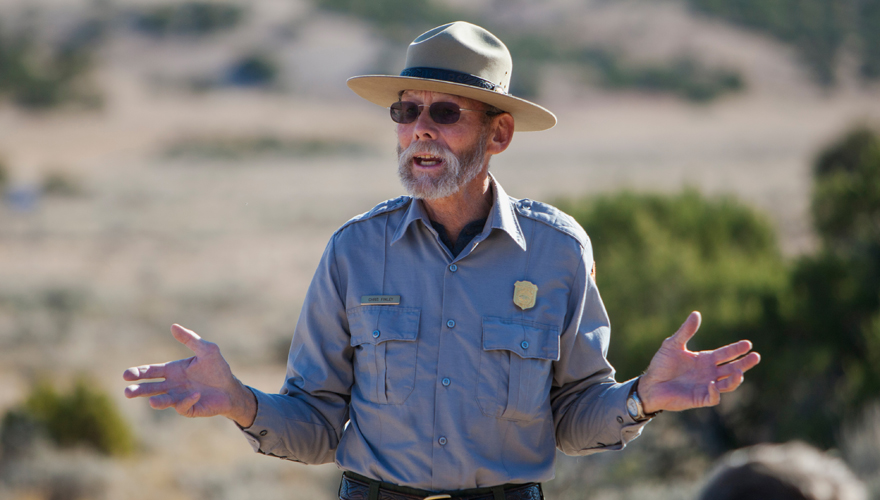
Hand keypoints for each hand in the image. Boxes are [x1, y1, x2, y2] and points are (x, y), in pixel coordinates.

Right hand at [123, 324, 256, 426]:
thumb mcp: (206, 350)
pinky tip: (195, 394)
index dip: (138, 373)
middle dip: (139, 390)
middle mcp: (173, 385)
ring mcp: (179, 398)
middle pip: (151, 388)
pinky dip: (186, 400)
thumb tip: (173, 326)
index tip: (126, 374)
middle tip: (127, 392)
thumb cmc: (218, 368)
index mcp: (173, 370)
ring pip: (162, 401)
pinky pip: (183, 406)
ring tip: (151, 402)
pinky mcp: (189, 408)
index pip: (151, 371)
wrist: (231, 388)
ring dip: (157, 401)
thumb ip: (190, 339)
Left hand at [638, 311, 760, 413]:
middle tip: (756, 356)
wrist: (650, 384)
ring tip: (739, 371)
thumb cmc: (661, 364)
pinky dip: (715, 392)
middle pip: (732, 369)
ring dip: (735, 379)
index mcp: (705, 360)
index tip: (748, 344)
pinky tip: (713, 383)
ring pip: (727, 384)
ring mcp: (706, 386)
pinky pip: (713, 397)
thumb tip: (696, 313)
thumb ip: (685, 331)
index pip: (726, 354)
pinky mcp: (699, 398)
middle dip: (744, 363)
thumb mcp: (673, 344)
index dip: (737, 349)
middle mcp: (709, 373)